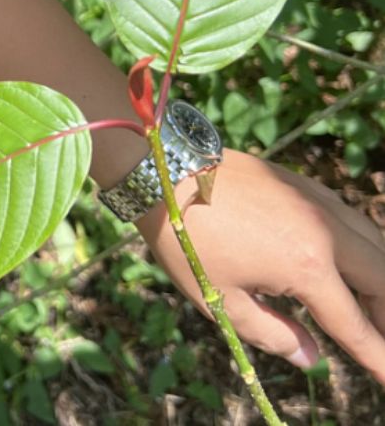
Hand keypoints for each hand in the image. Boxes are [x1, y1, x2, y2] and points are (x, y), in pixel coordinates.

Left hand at [135, 149, 384, 384]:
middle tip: (379, 341)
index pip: (355, 325)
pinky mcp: (308, 186)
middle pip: (383, 280)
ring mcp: (320, 203)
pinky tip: (351, 263)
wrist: (166, 171)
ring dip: (381, 280)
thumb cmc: (188, 239)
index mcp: (306, 267)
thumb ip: (272, 334)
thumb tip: (311, 358)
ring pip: (377, 244)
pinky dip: (366, 247)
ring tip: (372, 308)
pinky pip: (355, 221)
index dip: (378, 357)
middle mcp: (326, 232)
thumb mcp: (221, 300)